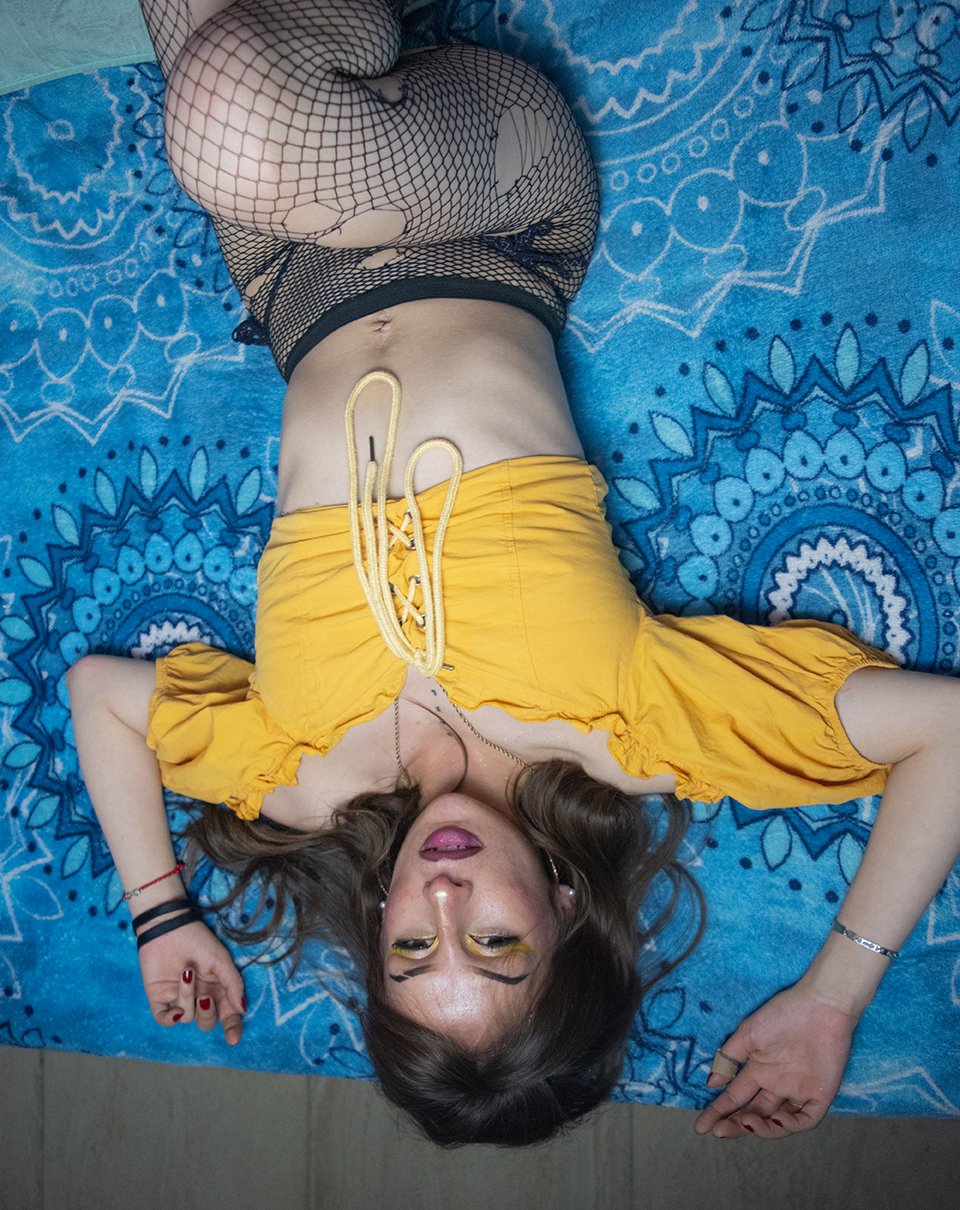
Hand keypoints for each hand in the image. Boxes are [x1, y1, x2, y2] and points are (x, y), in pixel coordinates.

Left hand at [138, 920, 245, 1045]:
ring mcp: (178, 998)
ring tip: (186, 973)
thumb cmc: (197, 939)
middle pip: (207, 1022)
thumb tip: (241, 1009)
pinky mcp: (159, 998)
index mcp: (217, 988)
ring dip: (188, 998)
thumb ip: (232, 983)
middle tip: (206, 996)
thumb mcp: (221, 959)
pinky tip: (175, 1011)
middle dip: (208, 1014)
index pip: (227, 1014)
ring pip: (187, 1017)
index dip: (231, 1028)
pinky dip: (171, 1019)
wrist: (167, 927)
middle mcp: (199, 996)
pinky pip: (164, 1019)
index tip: (233, 1039)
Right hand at [694, 982, 858, 1139]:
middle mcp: (776, 1084)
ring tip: (747, 1121)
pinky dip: (791, 1124)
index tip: (700, 1126)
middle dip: (735, 1125)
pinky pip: (806, 1118)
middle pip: (754, 1113)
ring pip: (778, 1122)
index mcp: (759, 1070)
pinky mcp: (820, 1094)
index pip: (735, 1097)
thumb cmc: (782, 1014)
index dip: (718, 1112)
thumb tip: (712, 1083)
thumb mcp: (748, 1034)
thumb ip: (729, 1058)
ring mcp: (797, 1091)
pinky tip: (777, 1118)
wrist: (819, 1005)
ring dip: (761, 1128)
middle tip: (720, 1131)